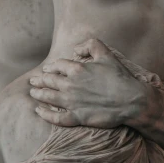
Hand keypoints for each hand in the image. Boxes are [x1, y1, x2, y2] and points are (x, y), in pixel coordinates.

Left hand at [29, 38, 145, 127]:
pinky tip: (39, 111)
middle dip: (39, 80)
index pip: (57, 66)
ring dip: (38, 94)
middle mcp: (70, 85)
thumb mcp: (106, 54)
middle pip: (49, 81)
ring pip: (48, 97)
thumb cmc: (119, 77)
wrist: (131, 100)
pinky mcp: (76, 117)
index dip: (50, 67)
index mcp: (76, 69)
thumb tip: (76, 49)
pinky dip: (45, 114)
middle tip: (33, 81)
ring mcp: (71, 102)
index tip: (46, 69)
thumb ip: (90, 45)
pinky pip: (55, 117)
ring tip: (32, 93)